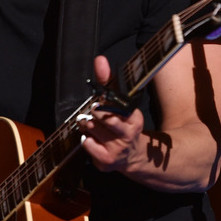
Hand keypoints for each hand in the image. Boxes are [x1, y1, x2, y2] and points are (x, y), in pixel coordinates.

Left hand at [78, 56, 144, 172]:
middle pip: (103, 116)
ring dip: (86, 123)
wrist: (132, 156)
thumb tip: (99, 60)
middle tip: (94, 111)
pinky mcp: (106, 160)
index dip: (105, 101)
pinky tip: (92, 137)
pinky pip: (87, 143)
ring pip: (92, 128)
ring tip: (90, 123)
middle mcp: (128, 133)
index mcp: (134, 117)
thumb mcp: (119, 102)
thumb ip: (108, 80)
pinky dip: (85, 138)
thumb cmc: (121, 124)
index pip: (117, 104)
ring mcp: (117, 149)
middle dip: (95, 111)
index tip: (100, 99)